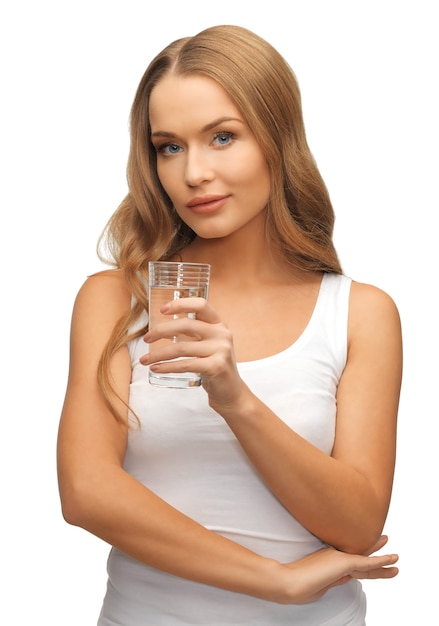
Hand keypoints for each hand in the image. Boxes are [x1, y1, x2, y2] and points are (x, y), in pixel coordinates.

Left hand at [141, 297, 246, 407]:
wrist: (230, 390)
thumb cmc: (213, 365)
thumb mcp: (205, 344)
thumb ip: (190, 334)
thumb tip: (161, 328)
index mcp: (218, 324)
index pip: (201, 305)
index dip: (180, 304)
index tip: (162, 309)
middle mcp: (221, 334)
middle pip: (186, 325)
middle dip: (161, 331)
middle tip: (146, 339)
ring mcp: (221, 350)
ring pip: (181, 347)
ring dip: (158, 354)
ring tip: (145, 360)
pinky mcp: (217, 366)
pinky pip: (185, 364)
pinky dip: (167, 367)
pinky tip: (156, 369)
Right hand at [280, 535, 397, 603]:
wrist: (289, 582)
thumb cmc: (296, 586)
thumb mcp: (315, 586)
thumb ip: (326, 583)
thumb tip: (332, 584)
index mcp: (328, 564)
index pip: (349, 565)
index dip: (361, 562)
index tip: (368, 558)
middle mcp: (334, 558)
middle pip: (359, 557)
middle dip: (373, 553)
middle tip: (383, 540)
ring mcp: (339, 558)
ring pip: (366, 559)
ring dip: (381, 557)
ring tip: (394, 555)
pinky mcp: (344, 562)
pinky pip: (368, 563)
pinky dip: (381, 562)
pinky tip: (391, 560)